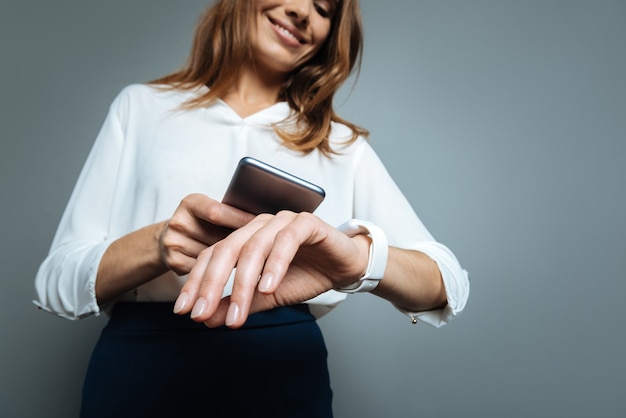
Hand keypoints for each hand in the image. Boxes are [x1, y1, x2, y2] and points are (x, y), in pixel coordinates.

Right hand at [159, 194, 254, 274]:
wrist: (167, 238)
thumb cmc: (199, 223)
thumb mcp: (209, 210)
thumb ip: (229, 213)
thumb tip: (263, 219)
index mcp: (190, 203)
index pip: (217, 212)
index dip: (241, 220)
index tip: (261, 226)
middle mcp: (179, 222)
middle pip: (217, 236)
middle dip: (240, 242)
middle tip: (260, 245)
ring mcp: (175, 244)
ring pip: (214, 254)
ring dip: (232, 257)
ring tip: (248, 256)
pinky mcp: (175, 263)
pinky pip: (206, 268)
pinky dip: (220, 268)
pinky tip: (230, 266)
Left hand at [173, 211, 370, 327]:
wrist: (345, 267)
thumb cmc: (307, 275)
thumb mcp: (268, 296)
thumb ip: (240, 304)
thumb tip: (207, 319)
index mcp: (246, 239)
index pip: (212, 256)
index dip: (196, 283)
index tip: (185, 311)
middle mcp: (259, 226)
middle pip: (226, 250)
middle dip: (211, 284)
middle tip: (202, 314)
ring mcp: (281, 221)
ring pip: (253, 247)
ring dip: (243, 283)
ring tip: (238, 313)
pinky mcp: (306, 223)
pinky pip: (286, 240)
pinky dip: (275, 264)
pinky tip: (268, 287)